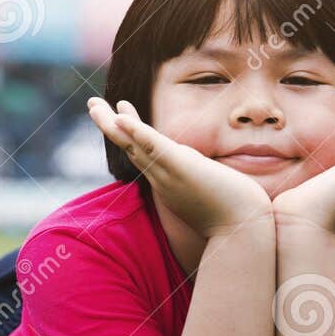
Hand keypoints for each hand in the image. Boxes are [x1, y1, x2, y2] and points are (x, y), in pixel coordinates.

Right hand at [88, 97, 271, 236]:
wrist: (243, 231)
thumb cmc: (235, 214)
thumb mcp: (211, 189)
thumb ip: (200, 174)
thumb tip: (197, 161)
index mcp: (169, 182)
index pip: (143, 153)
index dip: (129, 133)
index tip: (119, 115)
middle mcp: (162, 179)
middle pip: (129, 148)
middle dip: (109, 126)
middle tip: (92, 105)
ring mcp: (169, 175)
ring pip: (133, 146)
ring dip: (112, 124)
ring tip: (93, 105)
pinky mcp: (181, 169)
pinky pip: (154, 148)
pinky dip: (137, 132)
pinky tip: (121, 117)